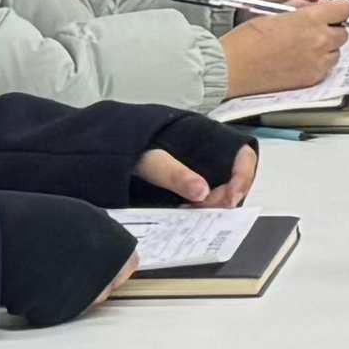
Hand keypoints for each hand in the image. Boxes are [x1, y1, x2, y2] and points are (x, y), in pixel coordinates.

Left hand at [136, 138, 262, 207]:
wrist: (105, 153)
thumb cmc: (129, 148)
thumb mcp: (150, 159)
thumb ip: (174, 173)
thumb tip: (202, 192)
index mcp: (207, 138)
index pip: (243, 155)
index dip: (243, 177)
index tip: (229, 198)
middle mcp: (210, 153)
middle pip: (237, 176)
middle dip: (227, 195)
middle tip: (206, 209)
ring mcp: (201, 169)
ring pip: (224, 187)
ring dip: (216, 203)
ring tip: (195, 211)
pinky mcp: (190, 183)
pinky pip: (208, 196)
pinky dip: (204, 206)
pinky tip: (189, 211)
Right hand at [219, 0, 348, 96]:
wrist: (232, 67)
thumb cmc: (246, 40)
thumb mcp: (275, 11)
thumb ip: (302, 7)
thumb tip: (318, 4)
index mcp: (311, 19)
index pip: (345, 8)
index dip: (337, 9)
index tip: (331, 12)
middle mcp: (319, 41)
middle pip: (342, 32)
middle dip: (330, 29)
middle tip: (311, 31)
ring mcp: (318, 62)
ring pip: (336, 52)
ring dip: (326, 48)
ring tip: (301, 48)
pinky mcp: (312, 79)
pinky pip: (326, 69)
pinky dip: (318, 64)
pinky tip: (298, 61)